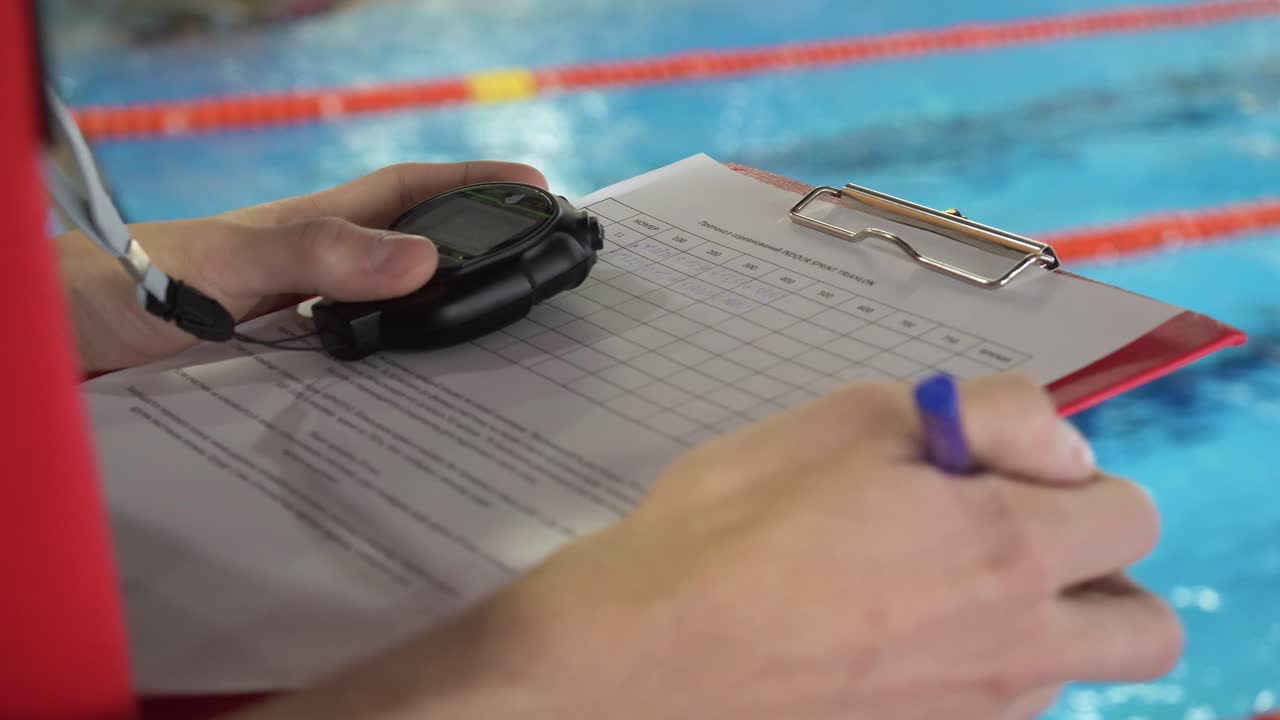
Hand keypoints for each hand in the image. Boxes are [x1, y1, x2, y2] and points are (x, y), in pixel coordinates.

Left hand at [57, 160, 546, 372]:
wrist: (66, 336)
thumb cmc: (130, 282)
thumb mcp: (228, 262)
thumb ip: (317, 256)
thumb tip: (423, 259)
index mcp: (314, 227)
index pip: (410, 191)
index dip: (474, 184)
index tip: (536, 186)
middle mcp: (314, 264)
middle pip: (414, 245)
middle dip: (478, 244)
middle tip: (535, 262)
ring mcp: (298, 309)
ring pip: (389, 304)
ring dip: (440, 311)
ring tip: (494, 332)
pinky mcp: (279, 356)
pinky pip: (357, 354)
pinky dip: (393, 365)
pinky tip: (409, 394)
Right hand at [226, 374, 1179, 719]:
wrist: (642, 655)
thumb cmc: (725, 529)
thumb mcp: (849, 419)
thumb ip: (988, 413)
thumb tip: (1060, 445)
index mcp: (1007, 546)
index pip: (1126, 509)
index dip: (1062, 473)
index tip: (993, 468)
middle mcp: (1017, 645)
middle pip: (1142, 622)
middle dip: (1097, 568)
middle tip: (1006, 536)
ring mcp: (977, 712)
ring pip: (1076, 670)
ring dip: (1043, 622)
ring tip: (941, 589)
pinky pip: (1002, 706)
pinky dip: (980, 666)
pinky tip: (893, 638)